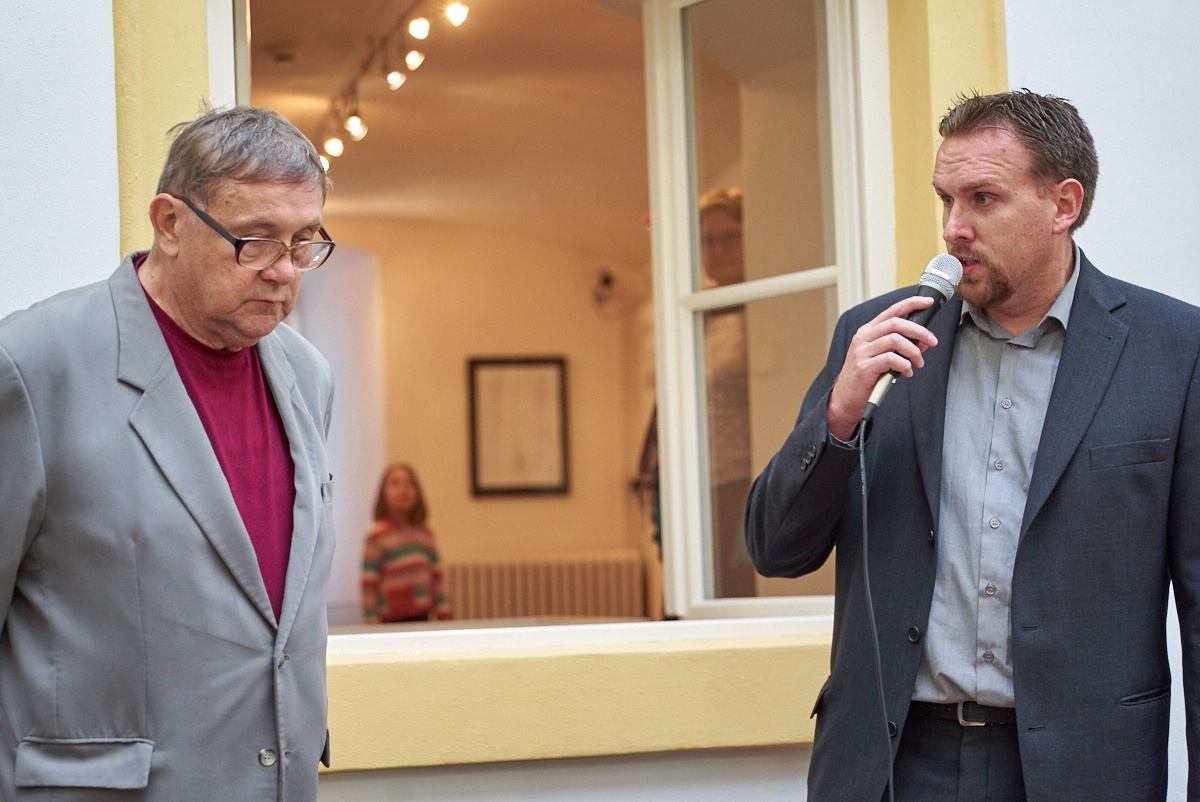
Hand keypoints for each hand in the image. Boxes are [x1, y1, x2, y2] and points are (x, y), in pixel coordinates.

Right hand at [827, 295, 938, 438]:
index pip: (891, 311)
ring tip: (918, 363)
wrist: (845, 398)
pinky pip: (891, 359)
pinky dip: (905, 365)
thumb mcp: (881, 356)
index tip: (927, 302)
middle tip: (932, 342)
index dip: (911, 304)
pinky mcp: (864, 367)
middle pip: (896, 323)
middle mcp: (863, 338)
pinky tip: (906, 372)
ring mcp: (862, 352)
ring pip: (895, 340)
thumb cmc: (866, 376)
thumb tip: (924, 340)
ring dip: (913, 351)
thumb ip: (900, 346)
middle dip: (919, 331)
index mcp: (867, 331)